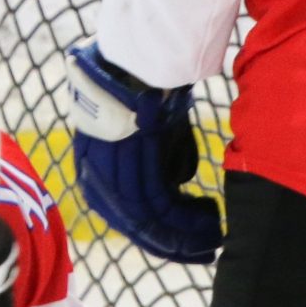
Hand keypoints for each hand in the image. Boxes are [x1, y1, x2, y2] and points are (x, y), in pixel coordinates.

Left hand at [65, 43, 222, 262]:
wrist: (138, 56)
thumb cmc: (145, 89)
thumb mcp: (149, 133)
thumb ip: (159, 165)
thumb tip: (177, 189)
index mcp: (93, 169)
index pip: (124, 216)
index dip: (157, 235)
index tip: (186, 245)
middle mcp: (95, 174)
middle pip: (134, 224)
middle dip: (172, 243)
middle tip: (203, 250)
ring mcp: (111, 167)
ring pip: (149, 218)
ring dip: (184, 232)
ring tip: (212, 238)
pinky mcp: (131, 157)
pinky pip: (158, 201)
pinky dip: (185, 217)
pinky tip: (209, 220)